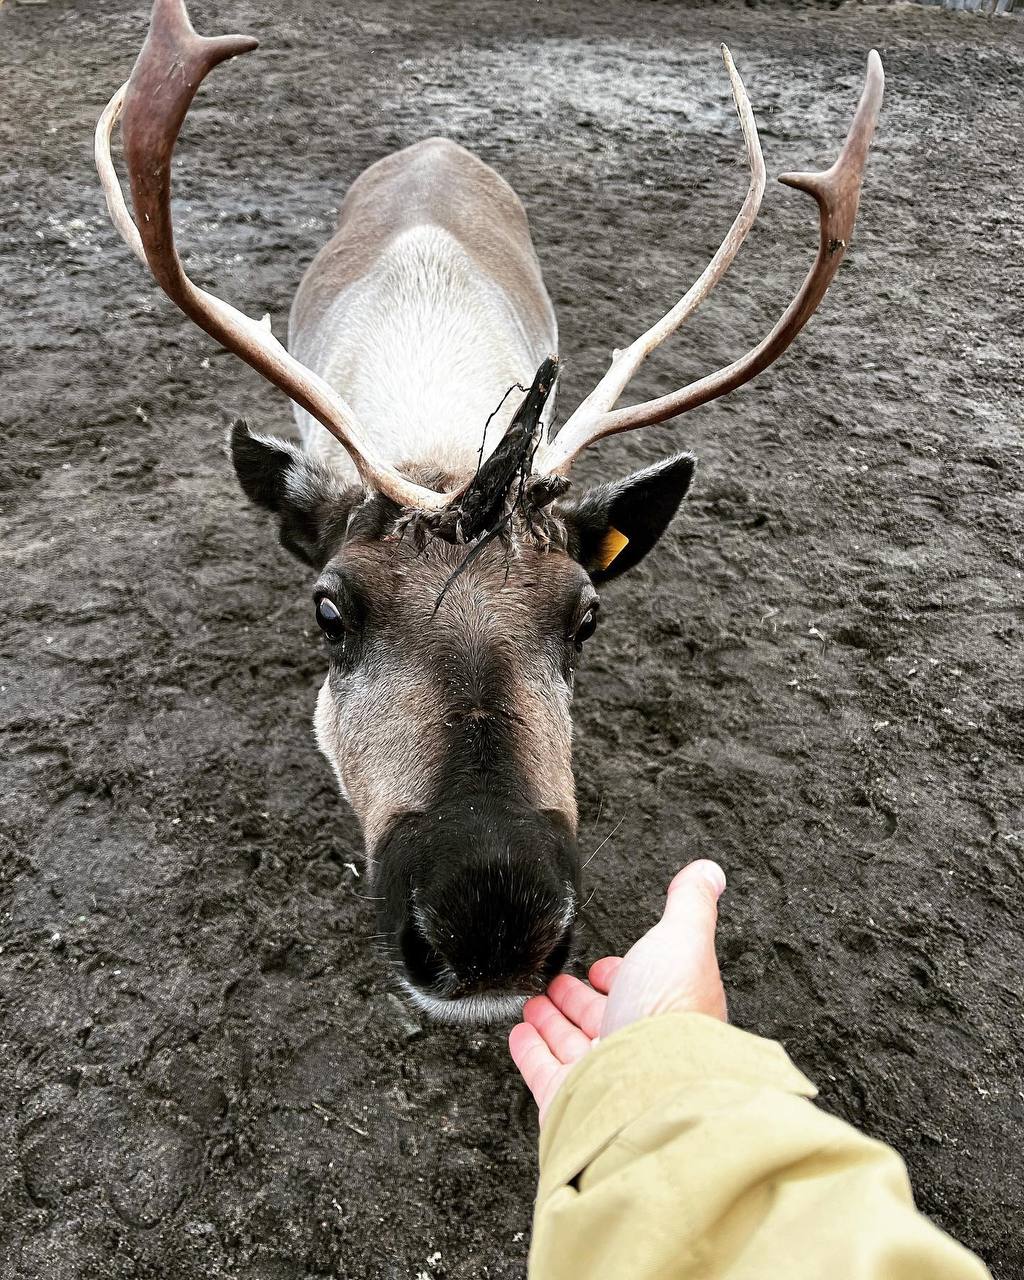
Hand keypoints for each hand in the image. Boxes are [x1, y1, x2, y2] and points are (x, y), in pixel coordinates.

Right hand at [508, 859, 727, 1123]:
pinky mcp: (571, 1099)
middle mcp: (640, 1047)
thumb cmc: (672, 1016)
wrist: (650, 1090)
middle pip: (603, 1018)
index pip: (641, 989)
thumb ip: (690, 905)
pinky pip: (544, 1070)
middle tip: (560, 982)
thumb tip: (708, 872)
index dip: (620, 975)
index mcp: (670, 1012)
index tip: (602, 966)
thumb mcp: (683, 939)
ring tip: (533, 1001)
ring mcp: (605, 1076)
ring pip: (572, 1043)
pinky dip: (529, 1049)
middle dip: (580, 997)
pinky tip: (520, 1034)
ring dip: (551, 1020)